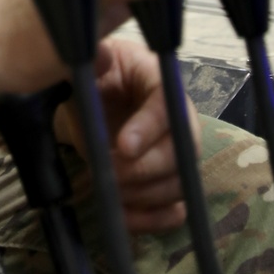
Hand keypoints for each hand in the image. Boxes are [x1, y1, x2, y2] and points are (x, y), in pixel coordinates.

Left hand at [59, 39, 199, 233]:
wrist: (92, 99)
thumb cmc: (95, 76)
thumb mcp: (90, 65)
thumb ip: (93, 61)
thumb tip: (98, 54)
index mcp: (160, 82)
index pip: (168, 105)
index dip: (150, 128)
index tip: (122, 146)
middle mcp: (177, 120)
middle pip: (184, 152)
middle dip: (147, 169)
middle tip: (111, 173)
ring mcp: (174, 154)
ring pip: (180, 184)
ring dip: (146, 196)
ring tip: (108, 190)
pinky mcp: (164, 182)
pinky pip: (173, 210)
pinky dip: (152, 220)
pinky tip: (122, 216)